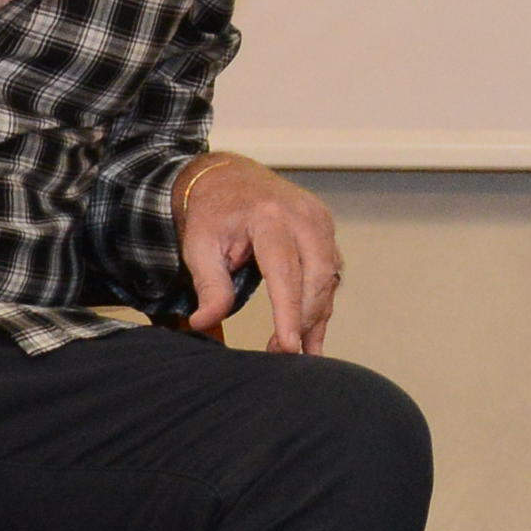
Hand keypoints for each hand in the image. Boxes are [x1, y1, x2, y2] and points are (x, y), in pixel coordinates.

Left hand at [174, 151, 341, 353]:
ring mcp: (319, 221)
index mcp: (269, 217)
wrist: (229, 177)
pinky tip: (311, 332)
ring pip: (329, 279)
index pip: (285, 271)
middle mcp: (303, 216)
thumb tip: (204, 322)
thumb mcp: (199, 246)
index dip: (289, 312)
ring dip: (315, 317)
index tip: (288, 347)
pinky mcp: (326, 229)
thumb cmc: (213, 214)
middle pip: (316, 277)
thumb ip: (209, 285)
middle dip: (304, 320)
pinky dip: (321, 303)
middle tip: (282, 354)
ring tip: (295, 350)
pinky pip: (331, 273)